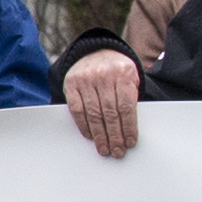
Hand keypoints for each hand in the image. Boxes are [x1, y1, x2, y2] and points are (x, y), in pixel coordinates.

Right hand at [60, 44, 143, 159]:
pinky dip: (83, 125)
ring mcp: (85, 80)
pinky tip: (90, 135)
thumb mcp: (129, 77)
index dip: (128, 127)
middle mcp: (104, 76)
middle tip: (117, 151)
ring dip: (99, 134)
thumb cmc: (116, 70)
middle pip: (110, 113)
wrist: (95, 50)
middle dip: (114, 135)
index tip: (129, 142)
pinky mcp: (71, 84)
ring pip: (93, 113)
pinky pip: (77, 109)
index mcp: (123, 74)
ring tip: (104, 148)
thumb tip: (130, 127)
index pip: (126, 106)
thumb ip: (130, 97)